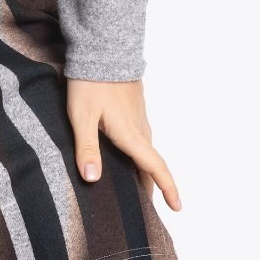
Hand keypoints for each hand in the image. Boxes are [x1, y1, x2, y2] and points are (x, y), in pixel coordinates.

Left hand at [64, 77, 181, 211]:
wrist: (102, 49)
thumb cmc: (90, 83)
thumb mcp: (82, 116)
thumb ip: (86, 148)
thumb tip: (93, 179)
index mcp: (131, 135)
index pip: (155, 167)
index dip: (168, 188)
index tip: (177, 208)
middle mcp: (140, 128)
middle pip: (150, 164)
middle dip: (151, 186)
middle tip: (146, 210)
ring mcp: (139, 116)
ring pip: (145, 150)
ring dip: (144, 169)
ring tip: (135, 187)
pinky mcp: (133, 107)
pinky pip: (141, 137)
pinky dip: (138, 153)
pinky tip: (126, 155)